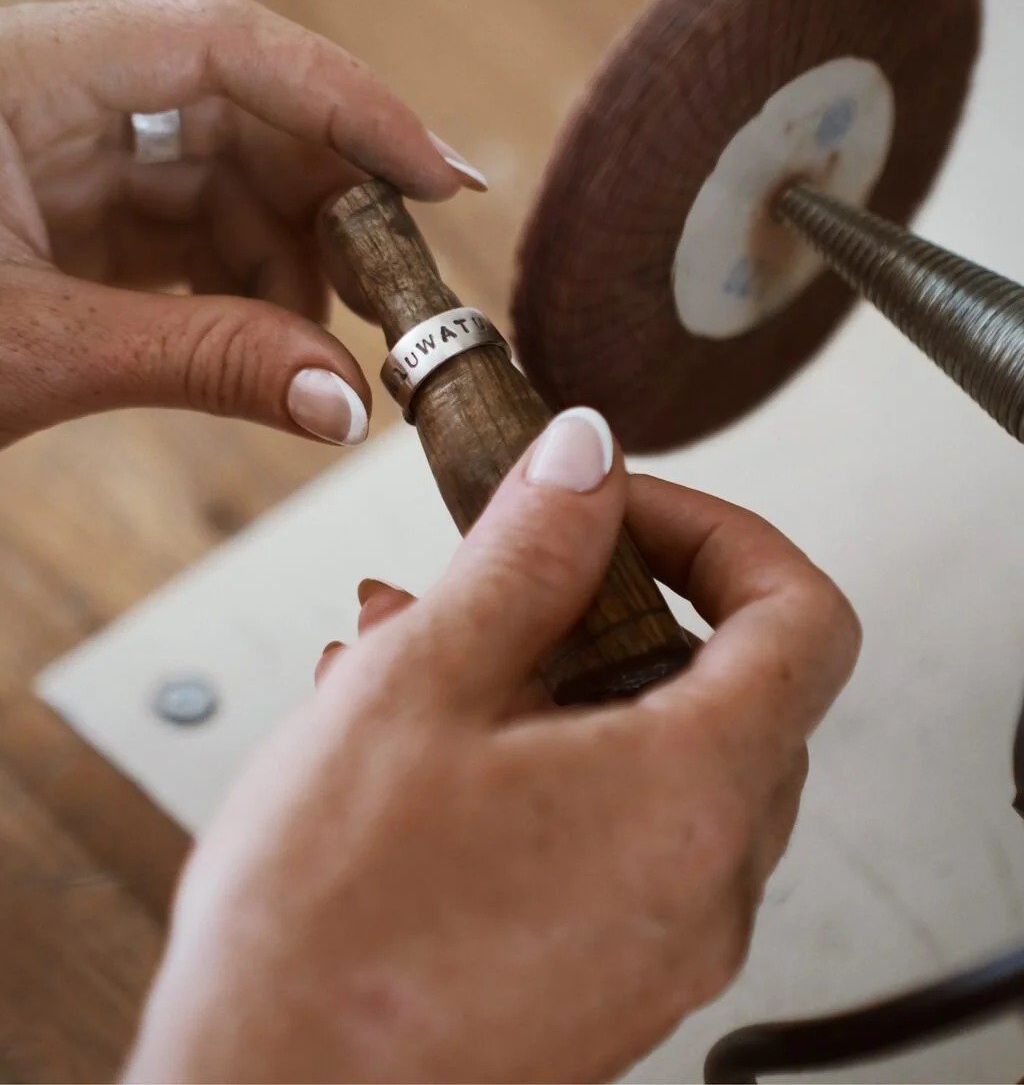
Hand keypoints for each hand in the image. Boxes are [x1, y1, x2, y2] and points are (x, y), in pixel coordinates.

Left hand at [0, 0, 484, 448]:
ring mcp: (65, 156)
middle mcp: (54, 95)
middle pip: (241, 111)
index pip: (223, 45)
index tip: (437, 177)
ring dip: (294, 260)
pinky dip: (246, 287)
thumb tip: (343, 405)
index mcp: (24, 73)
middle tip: (399, 290)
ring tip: (330, 346)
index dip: (348, 103)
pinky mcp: (74, 216)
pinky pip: (191, 231)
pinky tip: (272, 342)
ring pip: (226, 177)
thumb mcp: (32, 352)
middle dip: (332, 201)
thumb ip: (201, 365)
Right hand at [126, 410, 858, 1082]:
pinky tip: (427, 750)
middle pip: (729, 685)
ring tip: (427, 659)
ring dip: (559, 683)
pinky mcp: (609, 976)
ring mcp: (663, 942)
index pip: (804, 618)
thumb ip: (527, 556)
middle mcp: (704, 885)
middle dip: (612, 607)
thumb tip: (587, 459)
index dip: (721, 535)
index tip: (626, 514)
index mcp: (688, 796)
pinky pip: (616, 833)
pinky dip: (547, 763)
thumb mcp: (420, 687)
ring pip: (656, 757)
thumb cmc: (324, 931)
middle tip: (509, 583)